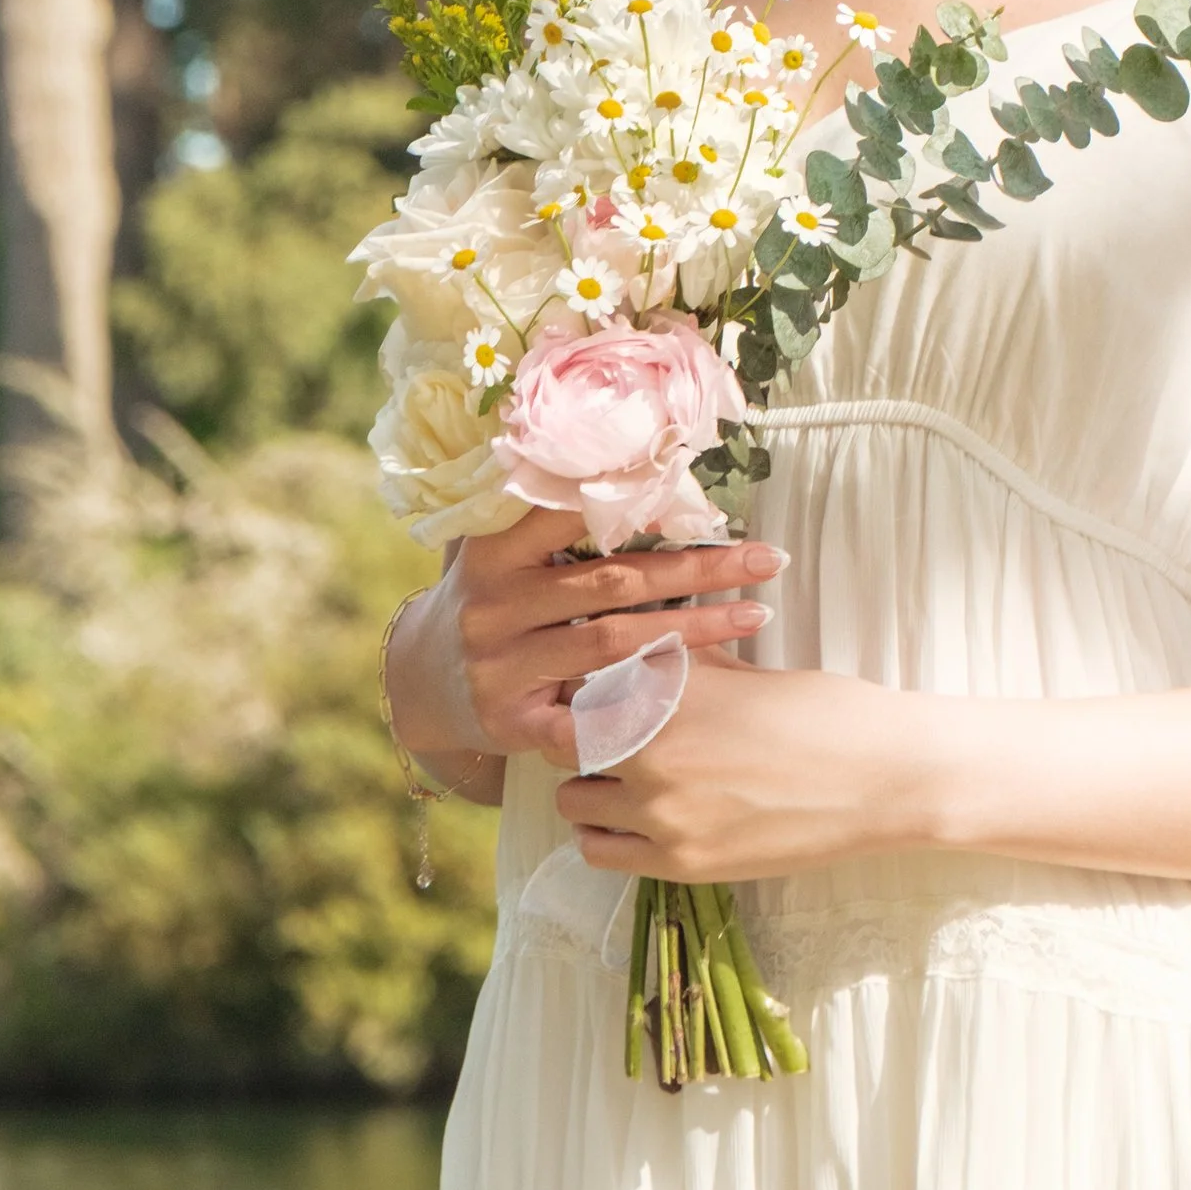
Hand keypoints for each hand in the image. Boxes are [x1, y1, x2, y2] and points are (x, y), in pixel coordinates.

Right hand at [395, 508, 788, 774]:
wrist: (421, 681)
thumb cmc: (493, 598)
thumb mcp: (505, 548)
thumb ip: (558, 515)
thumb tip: (652, 466)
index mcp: (497, 549)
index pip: (575, 514)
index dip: (644, 503)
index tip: (711, 499)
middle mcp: (496, 604)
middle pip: (614, 581)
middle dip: (698, 568)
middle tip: (768, 558)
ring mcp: (501, 666)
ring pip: (612, 643)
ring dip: (693, 630)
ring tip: (755, 614)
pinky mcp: (511, 723)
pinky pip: (588, 716)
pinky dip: (641, 705)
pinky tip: (695, 695)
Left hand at [555, 660, 941, 881]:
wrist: (884, 779)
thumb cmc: (826, 711)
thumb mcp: (745, 671)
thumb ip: (680, 664)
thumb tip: (634, 649)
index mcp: (669, 692)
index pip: (574, 686)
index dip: (577, 685)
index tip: (591, 687)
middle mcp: (652, 753)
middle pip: (560, 743)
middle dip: (576, 733)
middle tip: (607, 731)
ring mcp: (662, 815)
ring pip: (573, 800)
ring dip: (590, 784)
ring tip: (628, 775)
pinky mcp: (680, 864)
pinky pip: (597, 851)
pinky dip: (606, 832)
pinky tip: (636, 816)